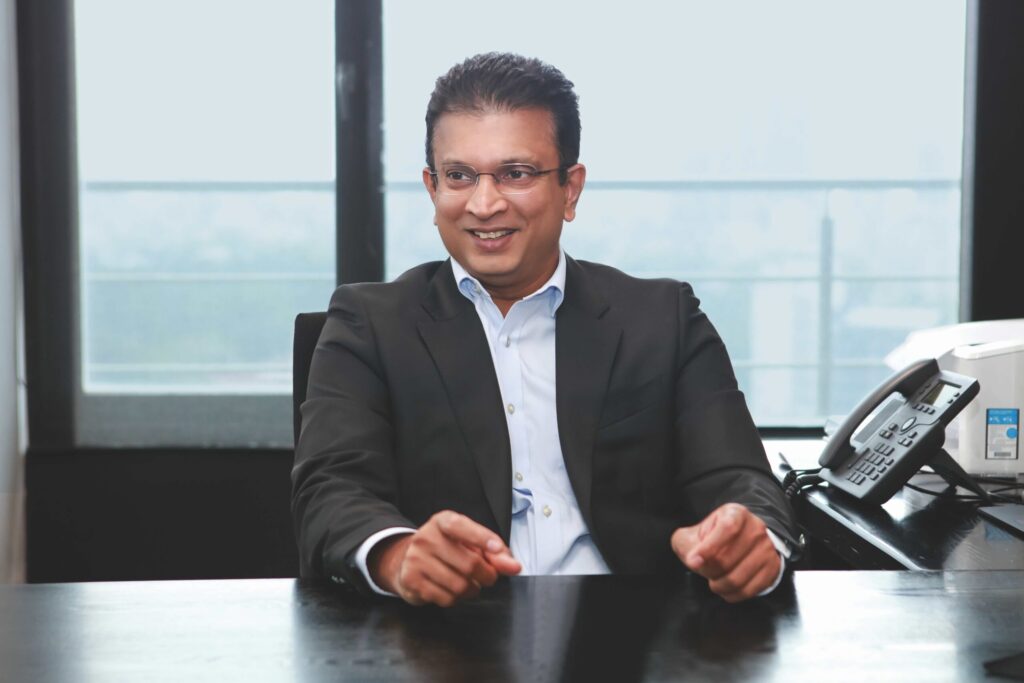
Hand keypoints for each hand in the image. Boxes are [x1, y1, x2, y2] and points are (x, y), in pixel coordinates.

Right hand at [368, 510, 520, 606]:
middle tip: (487, 577)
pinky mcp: (411, 580)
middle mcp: (426, 537)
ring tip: (467, 583)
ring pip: (459, 585)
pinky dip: (455, 599)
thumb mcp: (470, 543)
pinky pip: (446, 598)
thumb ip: (495, 552)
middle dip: (487, 576)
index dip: (482, 539)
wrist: (407, 560)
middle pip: (469, 564)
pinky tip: (449, 589)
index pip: (462, 527)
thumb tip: (513, 566)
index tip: (497, 550)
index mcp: (443, 522)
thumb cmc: (446, 550)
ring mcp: (416, 559)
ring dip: (471, 590)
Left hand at [670, 503, 780, 602]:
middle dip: (707, 570)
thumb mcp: (696, 532)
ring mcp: (767, 550)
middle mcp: (756, 529)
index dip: (708, 548)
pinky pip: (747, 591)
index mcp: (736, 514)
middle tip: (702, 569)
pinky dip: (730, 594)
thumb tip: (693, 559)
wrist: (744, 539)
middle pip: (726, 559)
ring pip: (736, 579)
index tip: (693, 561)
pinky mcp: (772, 569)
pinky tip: (725, 587)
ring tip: (713, 579)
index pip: (727, 529)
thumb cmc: (716, 537)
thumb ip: (686, 542)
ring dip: (718, 585)